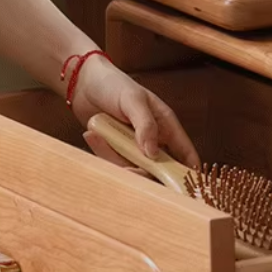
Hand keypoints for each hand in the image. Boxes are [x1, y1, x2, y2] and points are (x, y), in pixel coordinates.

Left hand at [71, 56, 200, 169]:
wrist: (82, 83)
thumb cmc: (113, 84)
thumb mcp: (133, 101)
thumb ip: (146, 126)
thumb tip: (153, 154)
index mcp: (166, 126)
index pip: (185, 153)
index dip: (189, 172)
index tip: (185, 188)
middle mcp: (153, 140)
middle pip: (158, 169)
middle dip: (143, 173)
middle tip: (128, 169)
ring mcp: (133, 147)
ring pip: (133, 169)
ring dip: (115, 159)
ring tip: (100, 137)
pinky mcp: (115, 151)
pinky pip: (113, 163)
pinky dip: (102, 153)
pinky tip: (92, 135)